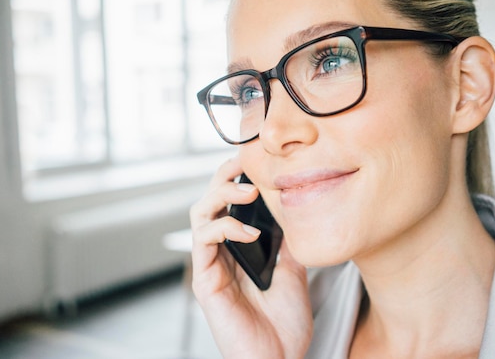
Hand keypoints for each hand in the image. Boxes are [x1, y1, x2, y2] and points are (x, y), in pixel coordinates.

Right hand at [190, 157, 312, 358]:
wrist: (280, 358)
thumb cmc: (284, 321)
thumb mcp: (294, 269)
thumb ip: (287, 239)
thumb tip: (294, 206)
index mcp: (239, 246)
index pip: (230, 202)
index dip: (237, 176)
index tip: (256, 156)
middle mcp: (221, 251)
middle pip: (210, 200)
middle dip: (225, 176)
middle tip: (245, 162)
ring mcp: (210, 264)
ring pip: (200, 213)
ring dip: (221, 195)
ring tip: (249, 191)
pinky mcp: (204, 280)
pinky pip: (204, 241)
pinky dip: (224, 228)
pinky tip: (249, 233)